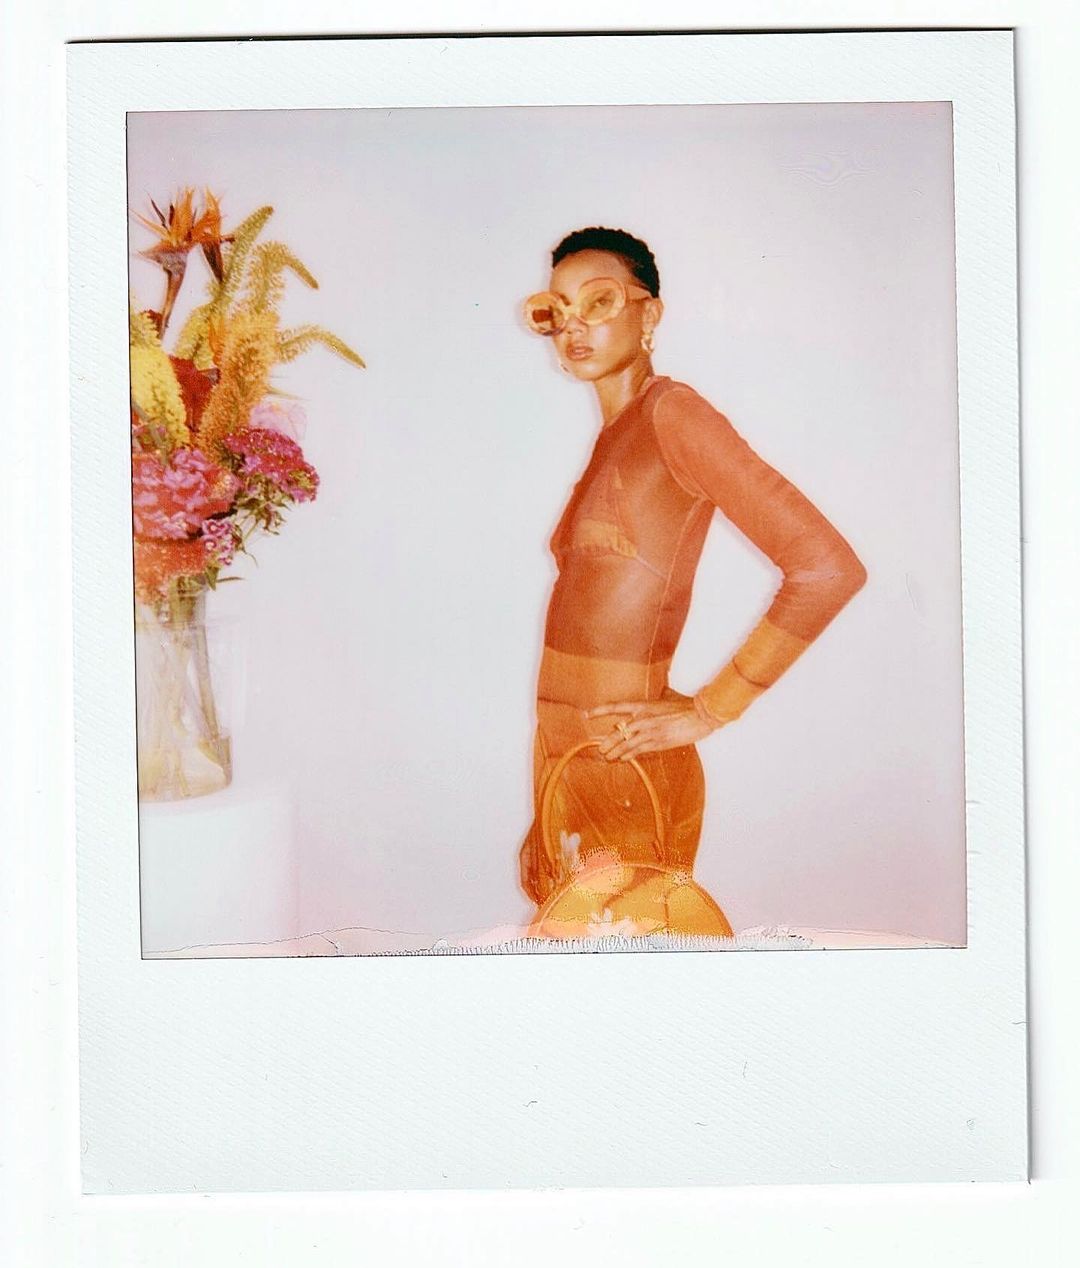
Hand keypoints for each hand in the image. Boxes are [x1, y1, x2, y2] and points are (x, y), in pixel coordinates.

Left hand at [587, 690, 725, 761]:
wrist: (700, 716)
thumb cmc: (686, 706)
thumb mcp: (670, 697)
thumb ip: (662, 695)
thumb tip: (663, 691)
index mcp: (643, 705)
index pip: (616, 707)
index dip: (600, 711)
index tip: (588, 715)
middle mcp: (643, 718)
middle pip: (618, 731)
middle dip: (607, 741)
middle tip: (600, 749)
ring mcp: (649, 731)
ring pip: (626, 744)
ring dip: (615, 752)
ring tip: (608, 758)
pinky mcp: (658, 742)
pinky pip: (638, 751)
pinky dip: (629, 755)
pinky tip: (624, 759)